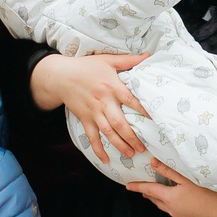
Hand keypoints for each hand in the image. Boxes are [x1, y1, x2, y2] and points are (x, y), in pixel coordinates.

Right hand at [30, 51, 151, 163]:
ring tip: (130, 154)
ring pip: (107, 132)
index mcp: (112, 86)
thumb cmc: (87, 67)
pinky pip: (91, 137)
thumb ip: (129, 60)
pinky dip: (98, 149)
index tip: (156, 120)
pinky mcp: (84, 119)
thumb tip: (149, 56)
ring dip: (119, 145)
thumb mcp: (108, 60)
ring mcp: (93, 112)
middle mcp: (103, 101)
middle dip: (132, 137)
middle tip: (143, 148)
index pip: (131, 100)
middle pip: (119, 122)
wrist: (61, 76)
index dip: (144, 110)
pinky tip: (105, 159)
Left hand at [128, 162, 216, 216]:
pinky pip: (178, 215)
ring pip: (167, 209)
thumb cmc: (212, 193)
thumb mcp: (190, 178)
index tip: (128, 186)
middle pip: (157, 201)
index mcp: (171, 199)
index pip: (149, 190)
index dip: (138, 187)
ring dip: (163, 201)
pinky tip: (184, 204)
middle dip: (150, 194)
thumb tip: (153, 164)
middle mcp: (173, 212)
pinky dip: (176, 208)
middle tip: (144, 189)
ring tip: (162, 194)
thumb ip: (170, 171)